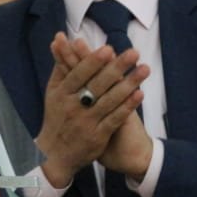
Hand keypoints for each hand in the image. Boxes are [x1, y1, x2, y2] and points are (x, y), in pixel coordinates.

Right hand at [35, 33, 148, 186]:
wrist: (54, 155)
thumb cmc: (56, 118)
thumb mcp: (52, 93)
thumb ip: (60, 68)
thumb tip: (60, 41)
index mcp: (62, 94)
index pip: (78, 74)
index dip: (93, 62)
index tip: (108, 49)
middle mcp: (73, 107)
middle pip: (97, 85)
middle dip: (116, 67)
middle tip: (134, 53)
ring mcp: (86, 122)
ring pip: (109, 101)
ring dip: (128, 84)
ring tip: (144, 69)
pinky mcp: (97, 136)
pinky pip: (115, 119)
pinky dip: (127, 107)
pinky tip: (140, 94)